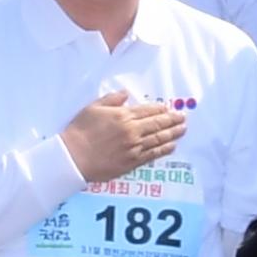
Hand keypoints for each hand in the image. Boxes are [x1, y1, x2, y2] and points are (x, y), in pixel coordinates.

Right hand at [62, 87, 189, 184]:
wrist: (74, 157)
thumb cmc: (80, 131)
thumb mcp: (93, 108)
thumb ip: (111, 100)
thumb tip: (125, 95)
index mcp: (123, 116)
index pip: (148, 111)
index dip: (161, 109)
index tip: (169, 108)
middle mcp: (132, 131)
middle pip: (158, 124)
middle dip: (172, 120)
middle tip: (183, 118)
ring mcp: (134, 147)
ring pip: (159, 139)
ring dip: (173, 134)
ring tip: (182, 130)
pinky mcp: (132, 162)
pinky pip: (153, 155)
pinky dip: (164, 149)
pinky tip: (171, 146)